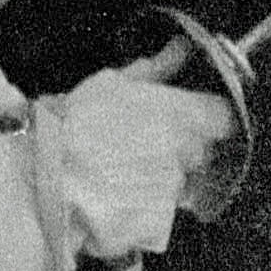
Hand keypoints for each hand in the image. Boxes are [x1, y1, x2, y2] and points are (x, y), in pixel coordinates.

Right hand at [31, 64, 239, 260]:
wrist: (48, 179)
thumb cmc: (75, 128)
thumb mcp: (111, 85)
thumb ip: (154, 69)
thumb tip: (179, 49)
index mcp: (180, 114)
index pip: (222, 117)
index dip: (209, 117)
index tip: (193, 117)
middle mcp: (186, 153)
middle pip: (202, 150)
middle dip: (181, 148)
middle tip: (140, 144)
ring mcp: (176, 189)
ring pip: (181, 181)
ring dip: (161, 177)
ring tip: (120, 169)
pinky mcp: (164, 221)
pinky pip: (164, 210)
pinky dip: (146, 204)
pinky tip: (116, 193)